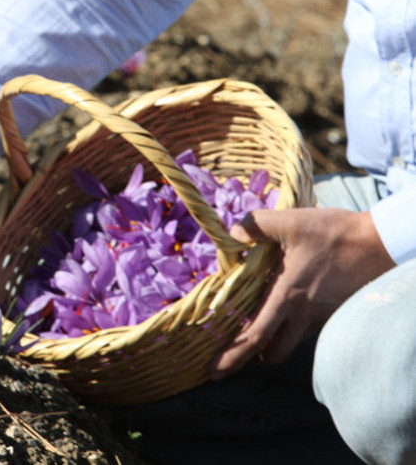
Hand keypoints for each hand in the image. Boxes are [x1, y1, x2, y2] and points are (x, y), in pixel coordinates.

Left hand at [210, 207, 394, 379]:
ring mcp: (320, 316)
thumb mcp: (291, 222)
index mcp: (286, 297)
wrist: (381, 243)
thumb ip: (256, 226)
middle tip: (234, 355)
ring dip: (272, 343)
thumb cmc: (335, 234)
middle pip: (273, 352)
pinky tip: (287, 310)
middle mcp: (302, 314)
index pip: (254, 337)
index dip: (232, 357)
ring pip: (291, 342)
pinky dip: (291, 328)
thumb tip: (234, 234)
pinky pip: (306, 329)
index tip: (214, 372)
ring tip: (259, 331)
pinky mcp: (333, 312)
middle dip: (252, 358)